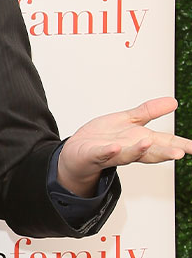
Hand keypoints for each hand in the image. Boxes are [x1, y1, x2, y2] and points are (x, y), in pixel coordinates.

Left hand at [58, 97, 191, 197]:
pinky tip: (114, 147)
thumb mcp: (129, 120)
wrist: (76, 152)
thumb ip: (149, 112)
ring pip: (127, 155)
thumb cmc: (103, 138)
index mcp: (140, 141)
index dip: (181, 145)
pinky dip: (108, 151)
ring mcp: (111, 154)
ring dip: (137, 150)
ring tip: (147, 144)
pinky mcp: (94, 154)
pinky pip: (102, 154)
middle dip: (165, 152)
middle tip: (180, 153)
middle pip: (150, 152)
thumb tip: (173, 102)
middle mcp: (129, 150)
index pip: (165, 143)